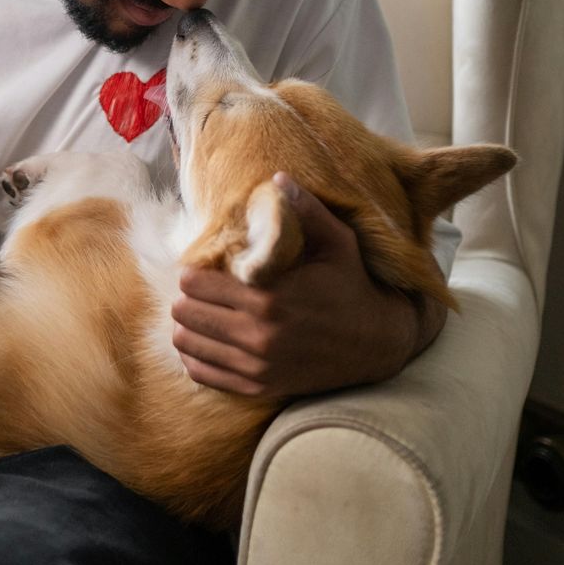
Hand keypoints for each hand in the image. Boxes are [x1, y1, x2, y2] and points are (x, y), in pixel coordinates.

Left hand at [171, 174, 445, 398]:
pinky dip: (196, 355)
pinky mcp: (258, 387)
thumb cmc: (352, 285)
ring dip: (188, 325)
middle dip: (188, 298)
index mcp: (269, 296)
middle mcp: (258, 335)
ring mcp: (257, 366)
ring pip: (187, 343)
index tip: (204, 269)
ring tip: (201, 313)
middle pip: (185, 312)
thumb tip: (278, 177)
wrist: (378, 343)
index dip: (193, 272)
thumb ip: (307, 209)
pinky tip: (207, 341)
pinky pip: (202, 373)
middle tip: (200, 291)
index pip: (194, 283)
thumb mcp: (338, 242)